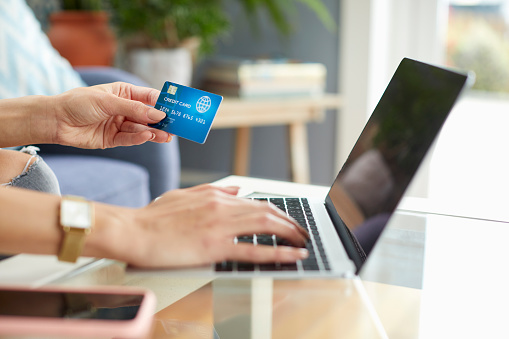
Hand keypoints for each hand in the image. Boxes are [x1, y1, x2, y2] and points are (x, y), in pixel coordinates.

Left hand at [50, 82, 170, 148]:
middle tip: (177, 127)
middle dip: (162, 121)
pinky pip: (129, 139)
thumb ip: (134, 108)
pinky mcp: (113, 139)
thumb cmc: (78, 103)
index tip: (177, 109)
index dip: (163, 102)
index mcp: (124, 93)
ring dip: (154, 132)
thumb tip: (158, 114)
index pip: (149, 97)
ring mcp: (119, 124)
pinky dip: (139, 138)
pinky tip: (147, 136)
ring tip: (167, 136)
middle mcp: (124, 109)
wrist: (55, 121)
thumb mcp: (108, 101)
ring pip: (141, 129)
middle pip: (148, 115)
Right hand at [111, 184, 309, 267]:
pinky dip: (278, 252)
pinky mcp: (214, 246)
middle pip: (267, 211)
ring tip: (303, 242)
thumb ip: (213, 190)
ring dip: (290, 234)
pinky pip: (254, 250)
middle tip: (302, 232)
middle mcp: (222, 206)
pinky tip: (292, 255)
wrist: (132, 230)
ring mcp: (219, 226)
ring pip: (266, 225)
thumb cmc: (153, 216)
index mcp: (215, 195)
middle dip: (290, 222)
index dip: (277, 212)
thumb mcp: (185, 194)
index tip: (287, 221)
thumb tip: (236, 189)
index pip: (255, 202)